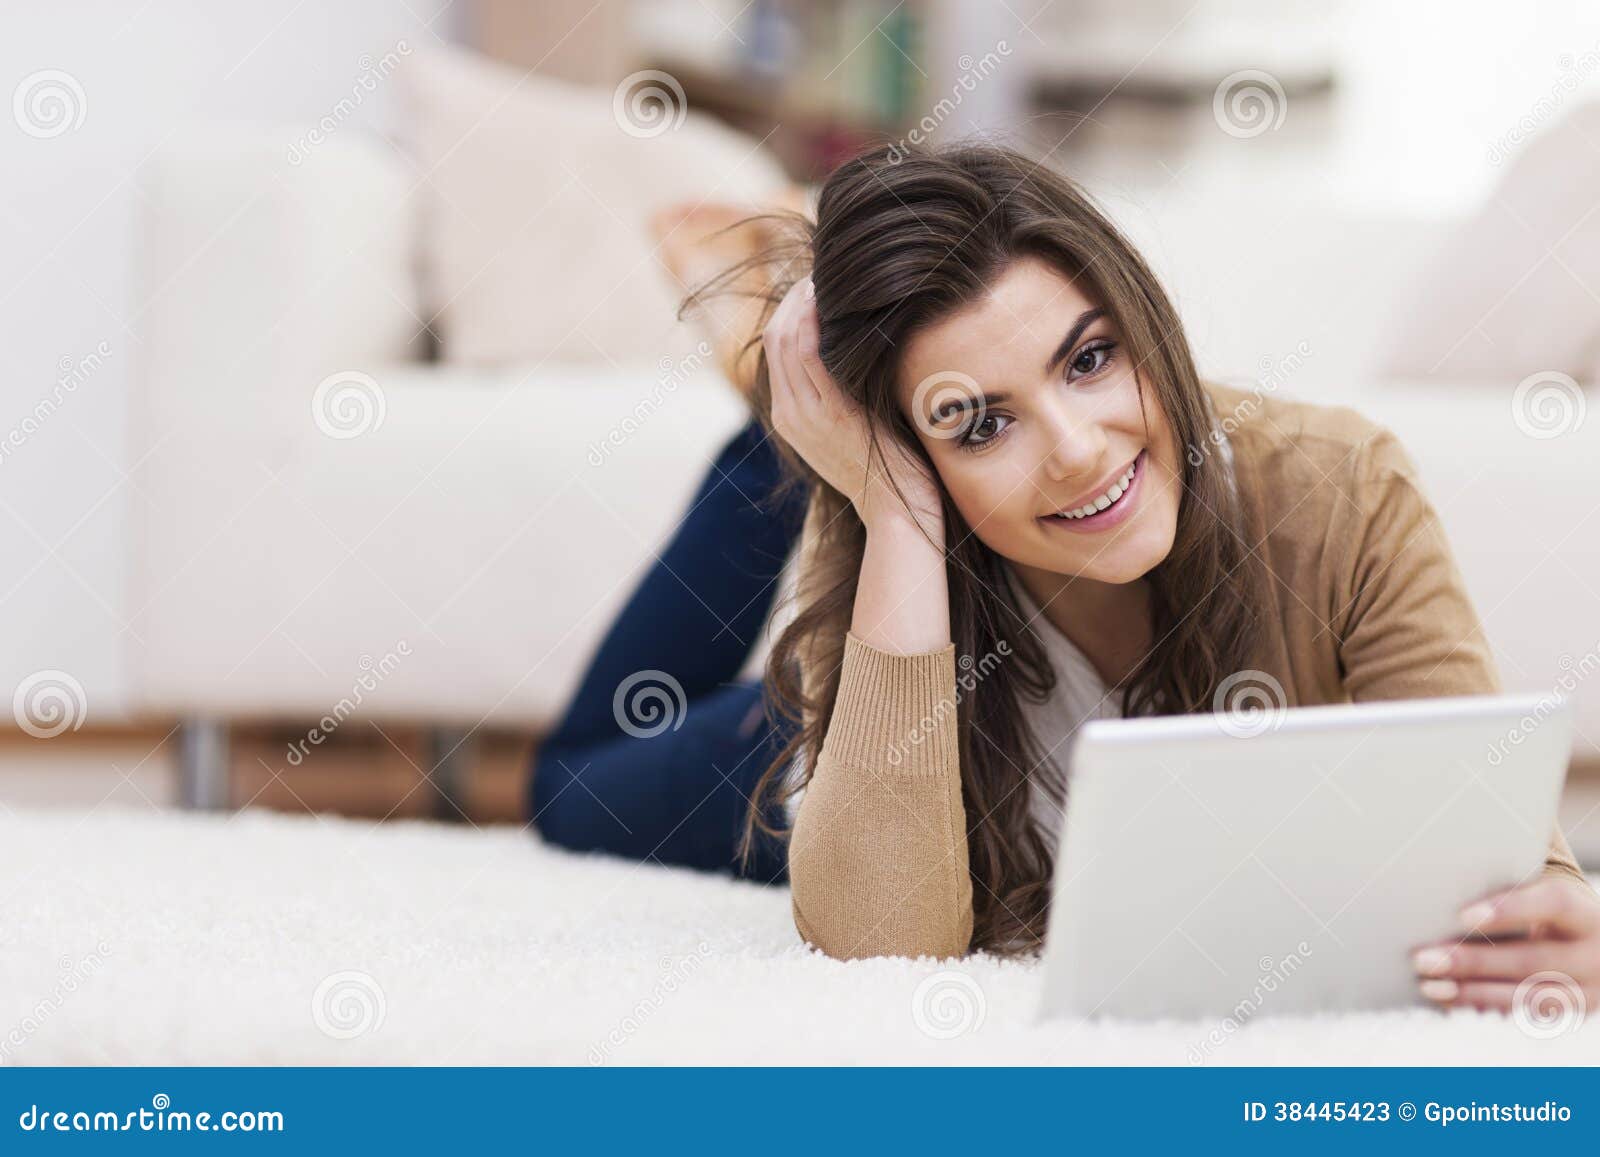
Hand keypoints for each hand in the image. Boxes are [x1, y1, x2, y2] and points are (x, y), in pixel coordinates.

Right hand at [763, 277, 942, 535]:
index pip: (776, 347)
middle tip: (824, 271)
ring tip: (829, 276)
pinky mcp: (831, 413)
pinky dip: (816, 320)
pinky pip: (810, 354)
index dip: (792, 309)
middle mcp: (790, 414)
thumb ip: (846, 391)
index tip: (817, 285)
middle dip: (796, 297)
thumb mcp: (857, 425)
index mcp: (790, 416)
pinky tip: (836, 299)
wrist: (898, 513)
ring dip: (805, 300)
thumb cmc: (890, 467)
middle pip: (776, 337)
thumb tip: (861, 349)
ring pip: (787, 338)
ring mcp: (806, 415)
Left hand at [1411, 876, 1599, 1016]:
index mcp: (1586, 914)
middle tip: (1423, 959)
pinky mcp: (1571, 1013)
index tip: (1462, 915)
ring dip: (1472, 992)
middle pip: (1531, 960)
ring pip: (1526, 996)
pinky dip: (1482, 1006)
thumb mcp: (1544, 894)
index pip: (1554, 904)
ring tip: (1429, 985)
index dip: (1511, 909)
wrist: (1594, 944)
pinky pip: (1523, 1015)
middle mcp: (1593, 956)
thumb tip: (1443, 891)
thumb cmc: (1548, 908)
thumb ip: (1510, 892)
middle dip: (1473, 962)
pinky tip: (1450, 999)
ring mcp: (1586, 990)